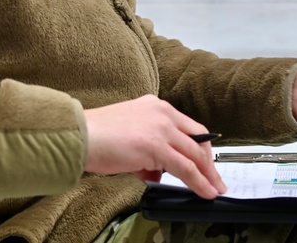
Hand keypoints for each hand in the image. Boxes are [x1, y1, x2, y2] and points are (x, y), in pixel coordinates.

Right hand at [83, 95, 226, 198]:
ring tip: (215, 189)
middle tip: (216, 178)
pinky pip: (185, 168)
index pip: (188, 126)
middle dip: (209, 162)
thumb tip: (157, 171)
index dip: (201, 146)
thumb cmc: (96, 135)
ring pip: (195, 155)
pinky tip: (204, 191)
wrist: (80, 135)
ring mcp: (161, 128)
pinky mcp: (157, 146)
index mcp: (155, 105)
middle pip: (198, 139)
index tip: (206, 161)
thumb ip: (147, 150)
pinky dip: (199, 182)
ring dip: (208, 175)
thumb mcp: (129, 134)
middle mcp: (162, 112)